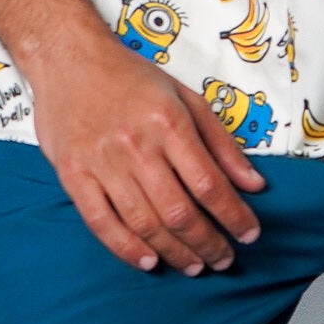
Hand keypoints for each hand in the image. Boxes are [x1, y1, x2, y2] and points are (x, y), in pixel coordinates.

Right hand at [28, 26, 265, 274]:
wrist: (68, 58)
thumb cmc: (131, 78)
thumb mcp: (186, 97)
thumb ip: (221, 143)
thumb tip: (254, 184)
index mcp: (169, 123)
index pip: (210, 183)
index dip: (234, 216)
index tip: (250, 235)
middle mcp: (136, 146)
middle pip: (179, 210)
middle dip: (208, 242)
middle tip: (223, 260)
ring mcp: (102, 163)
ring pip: (144, 222)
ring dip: (174, 251)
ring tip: (194, 266)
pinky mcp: (73, 175)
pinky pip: (101, 222)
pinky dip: (126, 248)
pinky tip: (148, 261)